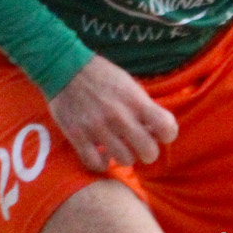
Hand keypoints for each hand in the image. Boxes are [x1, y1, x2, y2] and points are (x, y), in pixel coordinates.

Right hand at [49, 56, 177, 169]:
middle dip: (148, 151)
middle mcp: (119, 116)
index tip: (160, 133)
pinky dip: (102, 163)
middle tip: (140, 146)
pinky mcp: (78, 137)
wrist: (65, 68)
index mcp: (135, 101)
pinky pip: (96, 164)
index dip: (167, 134)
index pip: (166, 127)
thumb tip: (155, 129)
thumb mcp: (129, 85)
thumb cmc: (102, 75)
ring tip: (120, 147)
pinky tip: (102, 154)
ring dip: (125, 156)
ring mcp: (98, 128)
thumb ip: (142, 106)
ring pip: (124, 160)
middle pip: (148, 152)